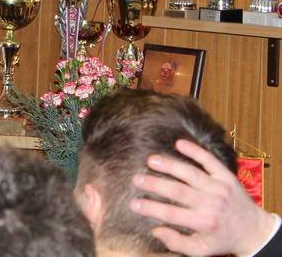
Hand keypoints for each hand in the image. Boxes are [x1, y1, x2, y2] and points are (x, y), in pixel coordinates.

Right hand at [130, 139, 276, 255]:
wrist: (254, 230)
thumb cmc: (222, 239)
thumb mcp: (201, 249)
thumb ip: (178, 242)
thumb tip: (156, 230)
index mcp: (204, 223)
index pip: (172, 214)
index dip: (151, 209)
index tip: (134, 203)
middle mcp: (212, 204)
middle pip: (178, 191)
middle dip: (155, 184)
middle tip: (136, 179)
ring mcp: (220, 188)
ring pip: (191, 174)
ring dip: (170, 165)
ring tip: (151, 160)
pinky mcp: (226, 177)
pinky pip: (210, 161)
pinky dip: (196, 151)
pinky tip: (179, 143)